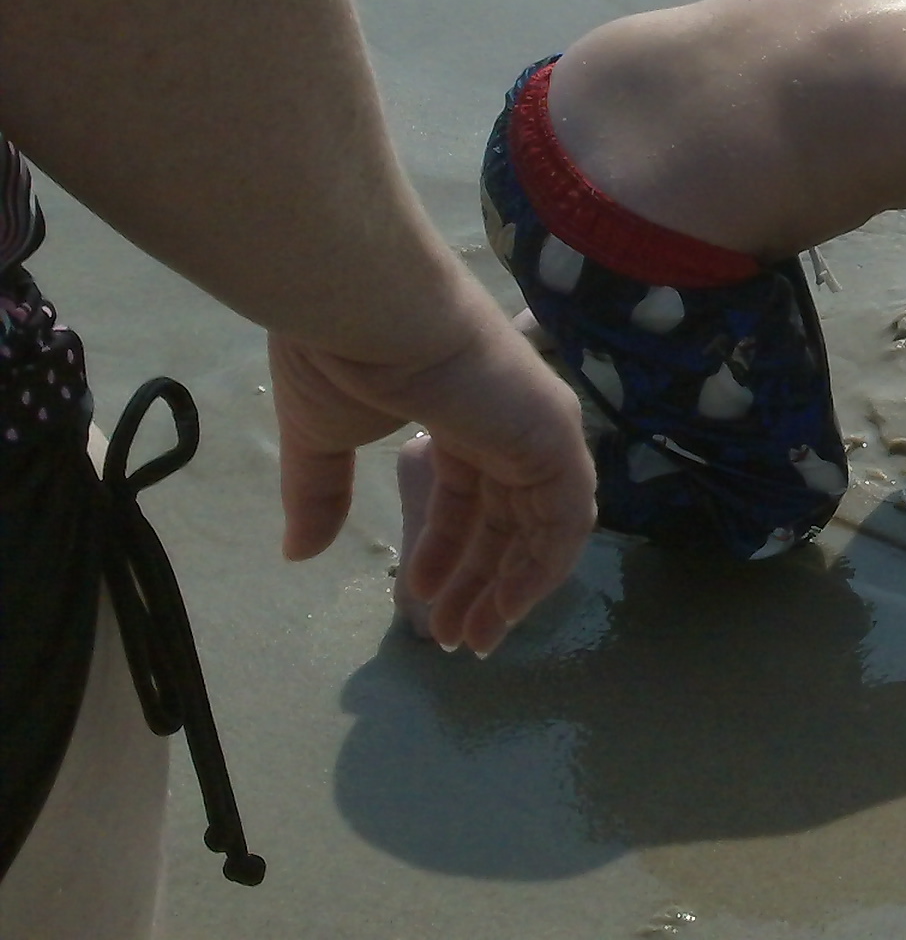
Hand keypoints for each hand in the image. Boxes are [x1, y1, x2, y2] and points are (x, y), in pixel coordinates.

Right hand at [271, 314, 595, 653]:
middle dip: (478, 583)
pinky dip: (543, 567)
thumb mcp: (320, 438)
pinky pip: (565, 517)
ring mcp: (536, 427)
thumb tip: (297, 553)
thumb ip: (319, 495)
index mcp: (460, 415)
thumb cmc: (343, 356)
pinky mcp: (555, 436)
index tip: (417, 602)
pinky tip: (506, 609)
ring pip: (540, 525)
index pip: (469, 496)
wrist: (368, 308)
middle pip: (507, 518)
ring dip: (509, 588)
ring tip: (469, 640)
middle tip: (449, 639)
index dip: (446, 553)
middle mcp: (507, 422)